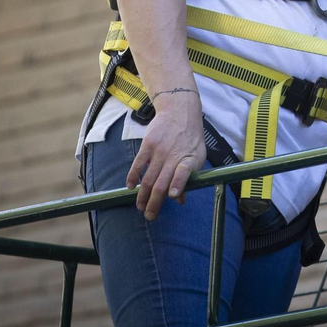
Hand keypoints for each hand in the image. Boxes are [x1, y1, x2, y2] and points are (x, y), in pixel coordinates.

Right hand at [126, 90, 204, 220]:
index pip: (184, 173)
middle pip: (161, 184)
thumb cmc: (190, 137)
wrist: (179, 110)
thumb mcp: (196, 155)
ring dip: (142, 195)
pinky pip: (138, 164)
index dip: (178, 185)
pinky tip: (130, 187)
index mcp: (189, 160)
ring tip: (140, 206)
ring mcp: (160, 150)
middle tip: (149, 216)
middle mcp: (173, 156)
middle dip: (154, 203)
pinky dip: (132, 177)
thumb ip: (189, 177)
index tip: (173, 196)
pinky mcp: (148, 144)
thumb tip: (181, 200)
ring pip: (148, 178)